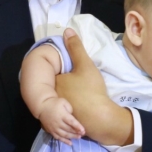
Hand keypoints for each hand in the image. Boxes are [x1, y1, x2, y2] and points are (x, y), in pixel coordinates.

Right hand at [38, 97, 84, 144]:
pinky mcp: (51, 131)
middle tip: (83, 134)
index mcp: (62, 115)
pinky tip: (70, 143)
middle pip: (68, 129)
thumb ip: (69, 108)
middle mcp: (58, 123)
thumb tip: (73, 116)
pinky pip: (58, 138)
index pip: (71, 122)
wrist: (42, 107)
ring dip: (72, 137)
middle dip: (76, 132)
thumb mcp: (63, 102)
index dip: (77, 126)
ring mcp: (54, 128)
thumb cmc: (54, 103)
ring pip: (64, 135)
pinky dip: (64, 141)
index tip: (83, 130)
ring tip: (79, 137)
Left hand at [56, 29, 133, 145]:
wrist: (100, 118)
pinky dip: (69, 107)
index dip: (64, 71)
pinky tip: (80, 106)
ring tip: (80, 94)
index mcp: (53, 83)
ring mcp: (57, 111)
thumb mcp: (85, 65)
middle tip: (79, 83)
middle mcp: (51, 97)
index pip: (54, 73)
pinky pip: (63, 111)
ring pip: (59, 99)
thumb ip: (76, 48)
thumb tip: (66, 30)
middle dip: (63, 84)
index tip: (74, 73)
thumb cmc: (91, 90)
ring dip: (66, 96)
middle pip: (56, 86)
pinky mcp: (64, 121)